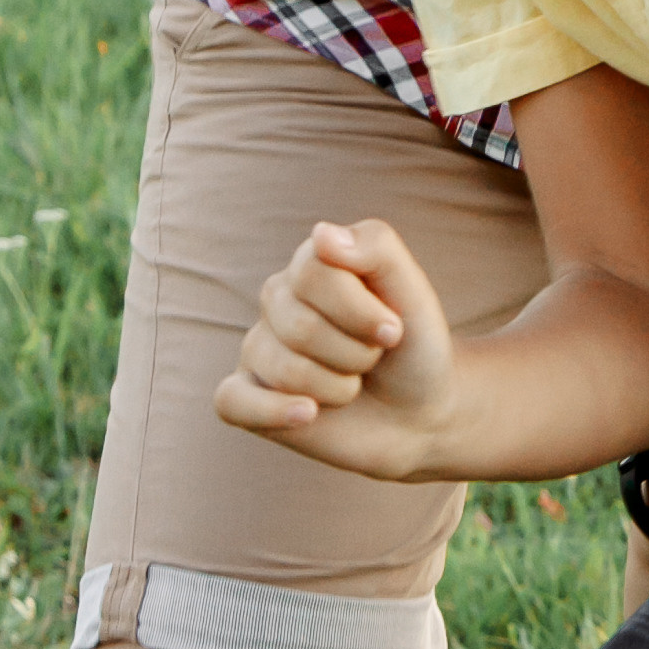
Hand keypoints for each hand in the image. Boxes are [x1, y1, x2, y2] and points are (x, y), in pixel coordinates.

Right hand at [214, 218, 460, 477]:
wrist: (417, 413)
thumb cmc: (412, 345)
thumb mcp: (413, 290)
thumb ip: (375, 248)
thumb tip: (321, 234)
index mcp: (311, 263)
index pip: (314, 275)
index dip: (361, 312)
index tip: (394, 331)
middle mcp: (277, 299)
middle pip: (301, 328)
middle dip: (354, 354)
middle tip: (371, 359)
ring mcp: (258, 348)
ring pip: (283, 370)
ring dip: (336, 388)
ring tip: (351, 384)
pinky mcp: (246, 398)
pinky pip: (231, 401)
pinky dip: (272, 412)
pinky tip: (308, 414)